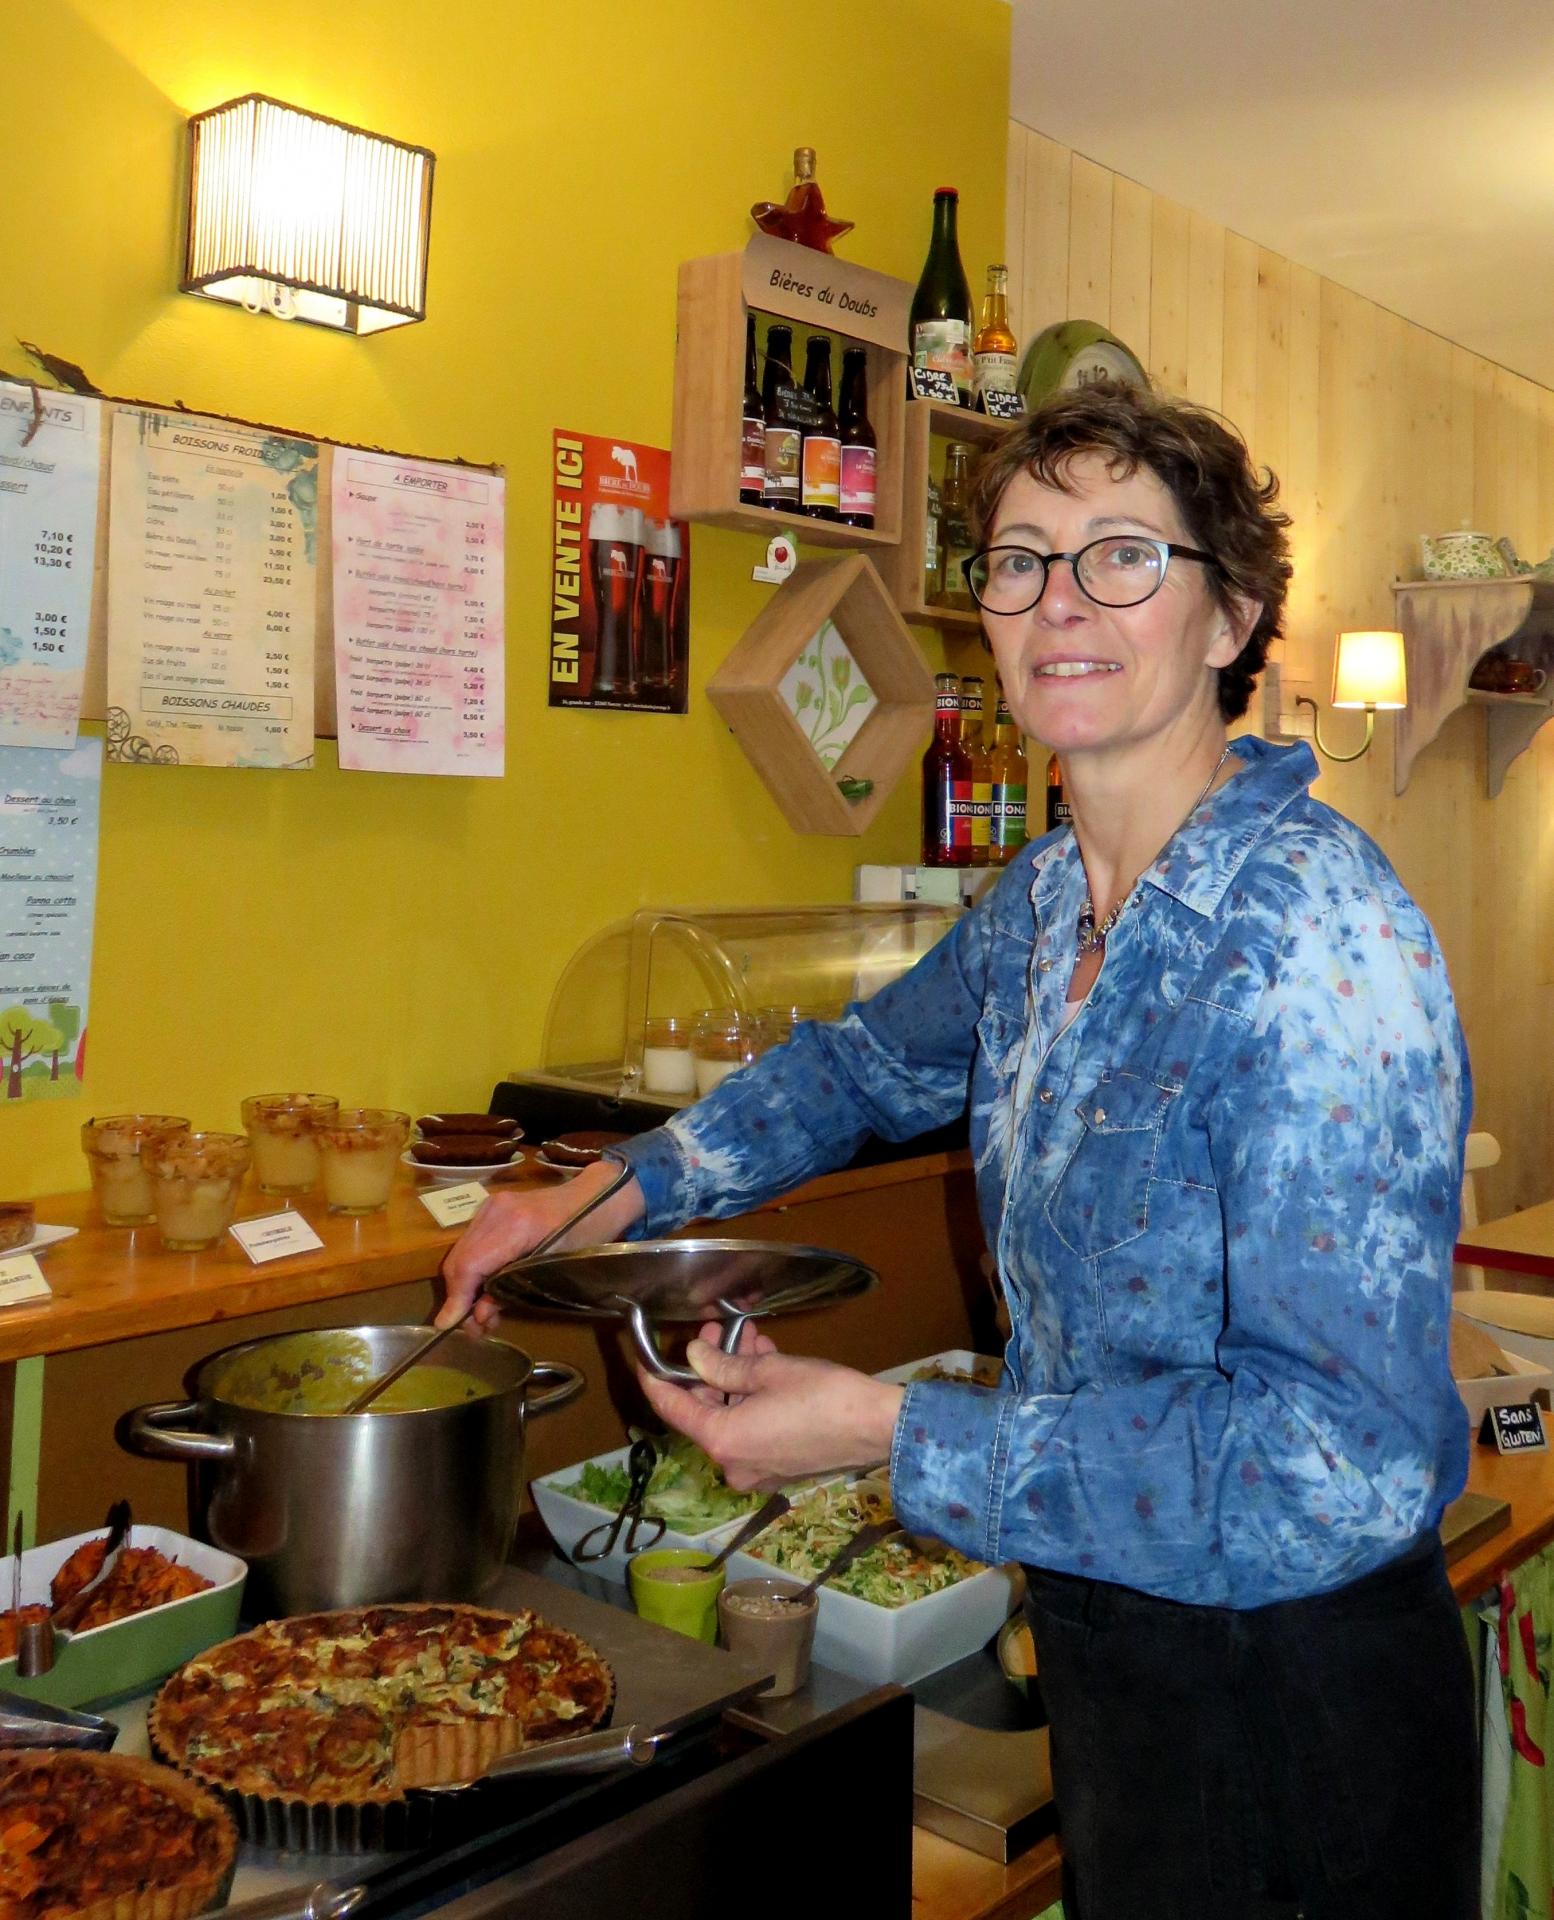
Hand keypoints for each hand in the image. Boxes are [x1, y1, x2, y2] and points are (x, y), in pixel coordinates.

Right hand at [437, 1161, 643, 1329]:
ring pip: (461, 1253)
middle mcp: (495, 1211)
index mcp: (515, 1226)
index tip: (449, 1326)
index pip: (469, 1266)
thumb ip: (512, 1290)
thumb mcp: (555, 1269)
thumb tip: (479, 1316)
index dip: (456, 1298)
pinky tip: (487, 1288)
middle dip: (460, 1298)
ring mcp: (491, 1206)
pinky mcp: (491, 1207)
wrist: (597, 1195)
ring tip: (483, 1313)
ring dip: (466, 1286)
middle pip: (459, 1261)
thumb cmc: (587, 1233)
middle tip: (475, 1328)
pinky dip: (473, 1268)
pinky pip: (470, 1243)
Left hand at [637, 1339, 904, 1490]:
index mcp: (722, 1440)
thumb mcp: (768, 1372)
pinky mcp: (779, 1468)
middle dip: (708, 1369)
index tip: (645, 1358)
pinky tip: (766, 1363)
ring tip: (749, 1339)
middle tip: (717, 1331)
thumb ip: (723, 1365)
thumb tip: (694, 1356)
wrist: (877, 1427)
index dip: (655, 1380)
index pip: (672, 1409)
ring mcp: (757, 1470)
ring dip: (735, 1379)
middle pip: (704, 1412)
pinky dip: (753, 1399)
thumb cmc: (822, 1396)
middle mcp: (733, 1463)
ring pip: (731, 1417)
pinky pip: (752, 1429)